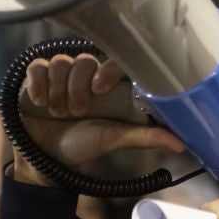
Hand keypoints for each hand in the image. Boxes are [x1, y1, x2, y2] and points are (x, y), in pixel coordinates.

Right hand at [12, 54, 183, 183]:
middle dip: (77, 90)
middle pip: (84, 61)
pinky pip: (38, 66)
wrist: (46, 157)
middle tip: (75, 113)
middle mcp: (85, 75)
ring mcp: (60, 74)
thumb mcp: (115, 139)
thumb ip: (146, 137)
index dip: (107, 70)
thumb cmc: (84, 145)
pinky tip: (40, 102)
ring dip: (58, 91)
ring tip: (58, 113)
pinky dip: (38, 84)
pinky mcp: (36, 76)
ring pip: (61, 63)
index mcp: (107, 85)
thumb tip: (182, 144)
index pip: (114, 60)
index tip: (99, 90)